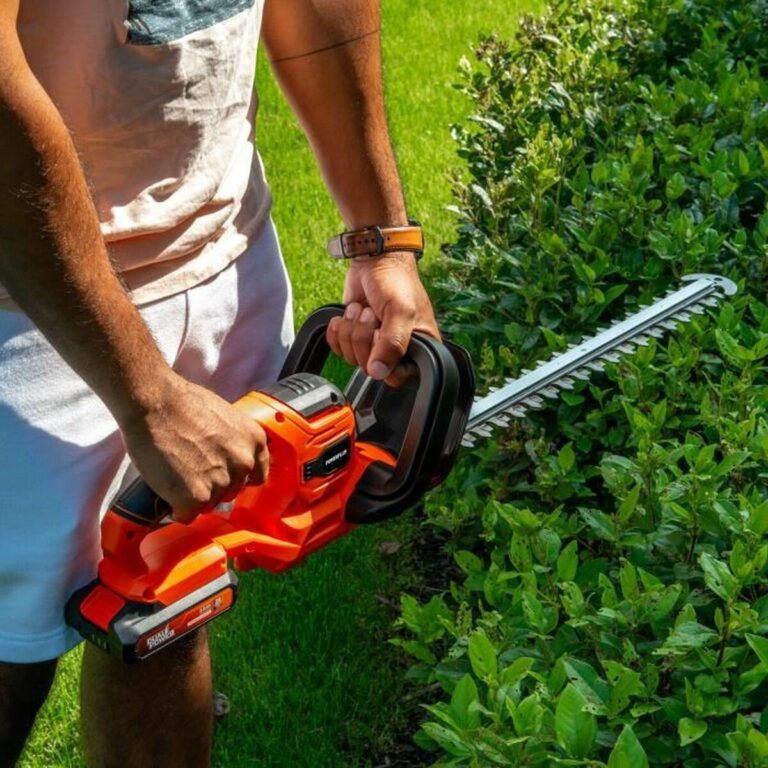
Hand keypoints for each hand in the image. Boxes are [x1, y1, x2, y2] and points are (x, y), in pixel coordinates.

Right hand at [118, 373, 268, 522]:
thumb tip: (227, 459)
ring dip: (194, 497)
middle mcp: (244, 463)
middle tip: (191, 470)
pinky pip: (188, 514)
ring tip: (176, 475)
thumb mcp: (225, 418)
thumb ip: (234, 442)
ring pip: (210, 504)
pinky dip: (177, 507)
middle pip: (231, 491)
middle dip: (213, 486)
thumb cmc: (182, 403)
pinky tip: (168, 490)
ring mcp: (222, 481)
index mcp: (255, 441)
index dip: (236, 477)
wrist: (154, 403)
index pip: (256, 475)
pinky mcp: (197, 497)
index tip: (222, 476)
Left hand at [327, 252, 439, 385]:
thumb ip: (392, 344)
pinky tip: (347, 315)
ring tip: (362, 309)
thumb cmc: (396, 281)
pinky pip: (338, 348)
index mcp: (418, 348)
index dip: (383, 359)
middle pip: (368, 368)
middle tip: (371, 314)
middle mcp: (396, 350)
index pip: (398, 376)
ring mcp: (373, 344)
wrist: (374, 259)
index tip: (381, 335)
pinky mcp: (354, 336)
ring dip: (351, 330)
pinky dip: (337, 330)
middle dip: (363, 337)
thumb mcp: (400, 311)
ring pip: (351, 358)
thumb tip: (378, 372)